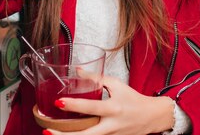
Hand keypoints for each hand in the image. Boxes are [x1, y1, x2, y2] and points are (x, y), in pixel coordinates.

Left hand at [47, 76, 174, 134]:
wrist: (151, 117)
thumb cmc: (134, 100)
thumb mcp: (117, 85)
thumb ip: (96, 78)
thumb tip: (78, 71)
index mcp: (113, 109)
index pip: (91, 107)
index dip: (74, 105)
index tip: (59, 102)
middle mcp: (110, 125)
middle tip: (48, 130)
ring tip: (50, 133)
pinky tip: (66, 134)